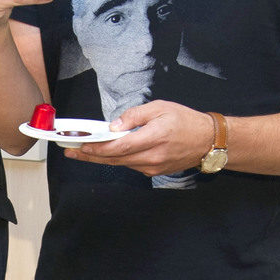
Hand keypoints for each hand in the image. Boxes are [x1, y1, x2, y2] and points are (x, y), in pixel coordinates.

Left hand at [67, 101, 213, 175]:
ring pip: (120, 164)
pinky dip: (117, 159)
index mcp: (153, 138)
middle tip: (71, 152)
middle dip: (90, 155)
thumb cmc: (186, 121)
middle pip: (114, 159)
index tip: (81, 145)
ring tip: (83, 152)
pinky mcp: (154, 171)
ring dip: (101, 158)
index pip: (118, 147)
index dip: (97, 147)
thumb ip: (135, 116)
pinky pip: (131, 165)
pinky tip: (106, 154)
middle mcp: (151, 157)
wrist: (208, 141)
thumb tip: (115, 125)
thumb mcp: (160, 108)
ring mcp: (152, 167)